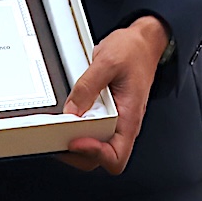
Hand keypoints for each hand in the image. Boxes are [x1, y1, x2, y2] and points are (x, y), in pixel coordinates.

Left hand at [57, 14, 168, 173]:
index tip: (75, 140)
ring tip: (60, 128)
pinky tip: (68, 117)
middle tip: (58, 138)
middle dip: (77, 153)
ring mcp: (116, 121)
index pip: (116, 157)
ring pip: (94, 147)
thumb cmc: (134, 51)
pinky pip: (92, 131)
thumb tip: (71, 111)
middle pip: (101, 158)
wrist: (143, 42)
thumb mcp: (107, 62)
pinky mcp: (108, 115)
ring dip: (75, 143)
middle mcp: (124, 125)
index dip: (94, 154)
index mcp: (130, 117)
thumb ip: (87, 87)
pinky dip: (77, 130)